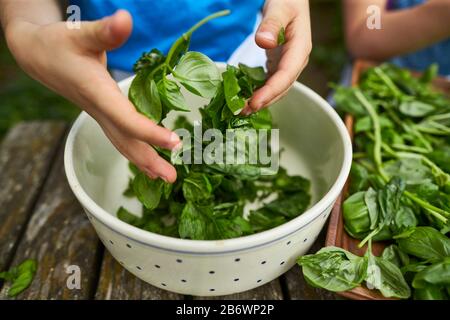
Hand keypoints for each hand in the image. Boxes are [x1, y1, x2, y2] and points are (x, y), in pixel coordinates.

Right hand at [5, 10, 178, 181]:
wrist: (39, 56)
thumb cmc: (59, 44)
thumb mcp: (81, 34)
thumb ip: (104, 31)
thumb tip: (125, 20)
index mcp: (98, 94)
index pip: (127, 120)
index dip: (150, 132)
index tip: (174, 141)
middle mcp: (100, 111)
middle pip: (126, 142)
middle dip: (149, 160)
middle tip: (171, 178)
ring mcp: (101, 116)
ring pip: (124, 144)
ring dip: (144, 162)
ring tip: (165, 178)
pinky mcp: (103, 115)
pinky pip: (122, 138)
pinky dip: (136, 151)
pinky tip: (149, 161)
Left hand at [246, 0, 311, 112]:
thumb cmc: (287, 0)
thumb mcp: (280, 6)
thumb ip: (272, 24)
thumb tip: (263, 42)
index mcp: (300, 48)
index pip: (286, 75)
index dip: (271, 91)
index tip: (254, 103)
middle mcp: (296, 61)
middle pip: (282, 87)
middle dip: (264, 101)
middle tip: (242, 112)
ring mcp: (288, 64)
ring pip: (276, 89)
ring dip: (260, 100)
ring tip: (240, 110)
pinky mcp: (278, 65)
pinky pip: (269, 83)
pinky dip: (258, 92)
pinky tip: (244, 98)